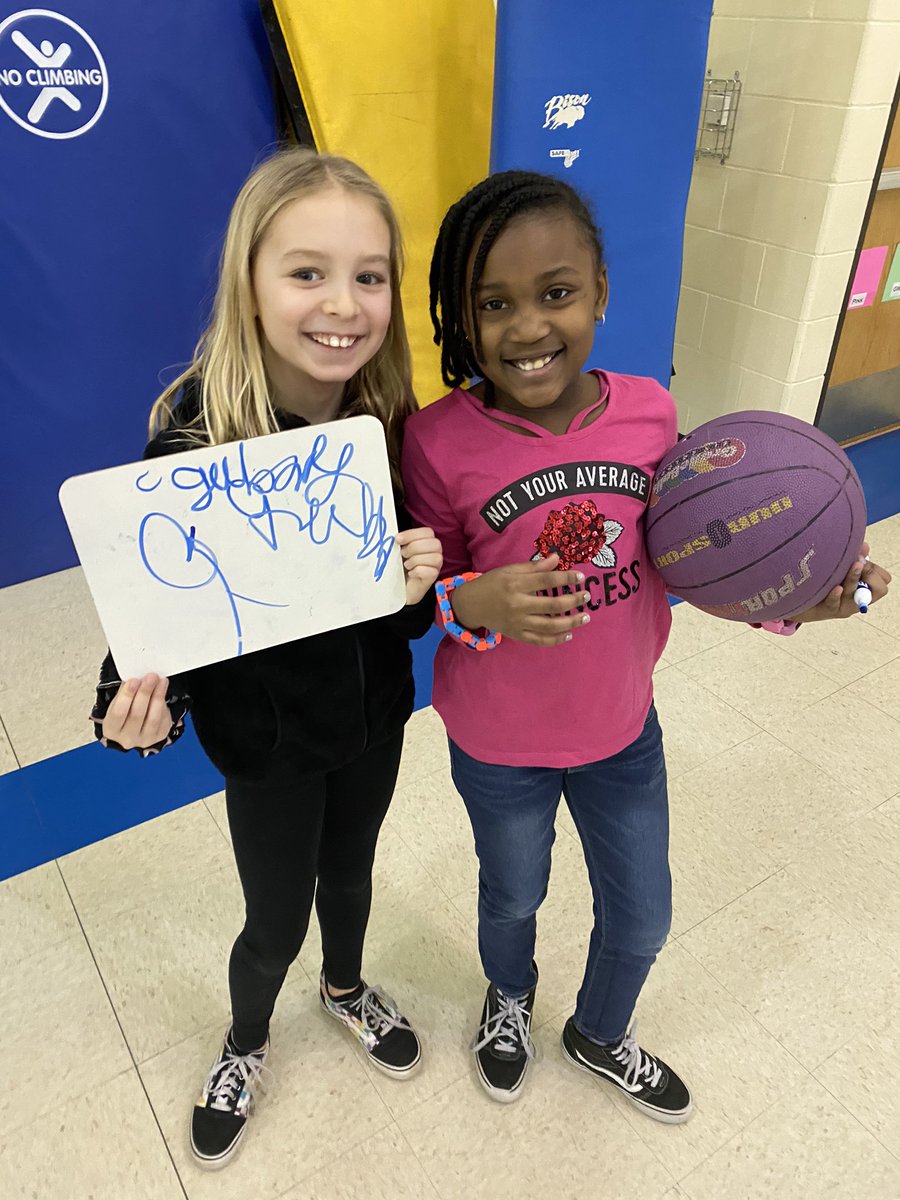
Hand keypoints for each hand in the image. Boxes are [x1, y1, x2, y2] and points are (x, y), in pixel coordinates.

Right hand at [101, 673, 172, 748]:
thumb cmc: (125, 711)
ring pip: (153, 718)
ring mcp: (144, 740)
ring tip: (161, 681)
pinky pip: (164, 720)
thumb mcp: (119, 701)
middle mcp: (127, 738)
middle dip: (145, 693)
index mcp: (111, 729)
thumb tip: (137, 675)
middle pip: (137, 714)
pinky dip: (165, 704)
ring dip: (158, 697)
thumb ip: (126, 690)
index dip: (127, 696)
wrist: (135, 725)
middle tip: (151, 677)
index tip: (134, 680)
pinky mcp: (159, 737)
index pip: (118, 713)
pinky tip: (163, 692)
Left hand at [397, 527, 442, 605]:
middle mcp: (436, 553)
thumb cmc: (401, 567)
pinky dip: (417, 571)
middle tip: (403, 554)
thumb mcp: (400, 551)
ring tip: (407, 565)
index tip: (398, 539)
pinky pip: (430, 571)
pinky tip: (411, 573)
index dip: (412, 534)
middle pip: (434, 544)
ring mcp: (436, 566)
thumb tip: (397, 537)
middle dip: (414, 547)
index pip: (427, 532)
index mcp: (428, 542)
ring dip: (416, 560)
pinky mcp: (433, 578)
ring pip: (435, 558)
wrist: (399, 587)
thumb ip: (401, 542)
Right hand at [452, 553, 590, 645]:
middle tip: (586, 596)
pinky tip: (569, 634)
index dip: (566, 578)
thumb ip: (534, 566)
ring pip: (549, 626)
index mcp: (515, 584)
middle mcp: (517, 605)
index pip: (546, 580)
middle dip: (573, 601)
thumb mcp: (509, 570)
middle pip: (552, 605)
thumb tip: (557, 558)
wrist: (470, 605)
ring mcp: (517, 623)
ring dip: (571, 622)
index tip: (581, 576)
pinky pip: (539, 641)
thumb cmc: (492, 584)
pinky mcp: (516, 635)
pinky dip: (555, 640)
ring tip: (585, 617)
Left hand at [792, 543, 891, 622]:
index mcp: (865, 590)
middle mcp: (858, 600)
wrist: (804, 601)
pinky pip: (834, 602)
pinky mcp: (829, 610)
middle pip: (877, 590)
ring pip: (854, 593)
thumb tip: (864, 546)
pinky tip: (837, 588)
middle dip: (869, 573)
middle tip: (858, 562)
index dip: (877, 571)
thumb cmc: (827, 583)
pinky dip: (835, 594)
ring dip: (854, 578)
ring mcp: (845, 607)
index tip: (864, 561)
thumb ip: (854, 557)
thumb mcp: (842, 569)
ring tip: (854, 565)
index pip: (883, 583)